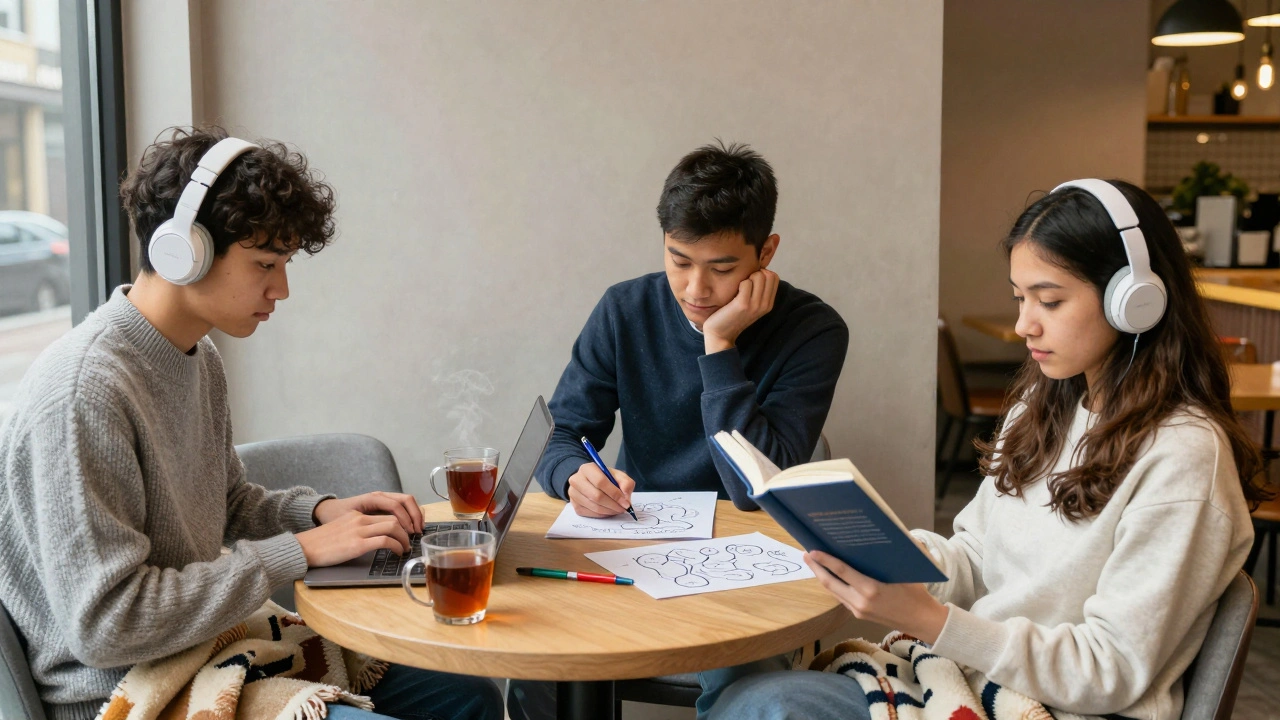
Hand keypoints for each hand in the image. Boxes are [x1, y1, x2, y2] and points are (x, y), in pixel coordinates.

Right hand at [295, 511, 412, 566]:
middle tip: (410, 540)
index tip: (407, 531)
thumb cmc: (321, 543)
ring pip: (393, 527)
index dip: (401, 522)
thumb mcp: (342, 529)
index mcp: (357, 515)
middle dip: (407, 529)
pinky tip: (397, 552)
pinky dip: (396, 546)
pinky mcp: (357, 544)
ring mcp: (359, 531)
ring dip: (404, 538)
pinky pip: (385, 540)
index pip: (387, 512)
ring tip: (405, 548)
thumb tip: (375, 538)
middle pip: (394, 518)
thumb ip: (358, 529)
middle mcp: (360, 519)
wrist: (304, 548)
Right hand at [567, 462, 635, 517]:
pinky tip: (609, 511)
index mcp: (587, 469)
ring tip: (618, 510)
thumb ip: (625, 483)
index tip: (626, 502)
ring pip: (594, 506)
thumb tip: (625, 497)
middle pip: (596, 496)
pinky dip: (603, 515)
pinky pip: (590, 513)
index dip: (614, 493)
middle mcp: (576, 480)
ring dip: (609, 511)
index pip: (600, 482)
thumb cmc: (605, 478)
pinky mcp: (574, 505)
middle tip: (623, 508)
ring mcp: (573, 493)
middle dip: (613, 505)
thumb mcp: (617, 475)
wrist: (589, 482)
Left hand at [702, 269, 779, 353]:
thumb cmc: (732, 315)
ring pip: (759, 276)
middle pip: (768, 274)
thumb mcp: (751, 305)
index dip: (762, 273)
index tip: (751, 280)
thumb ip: (758, 291)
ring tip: (739, 288)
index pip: (774, 277)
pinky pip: (746, 282)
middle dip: (756, 273)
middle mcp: (765, 305)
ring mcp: (755, 305)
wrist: (720, 334)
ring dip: (747, 277)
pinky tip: (734, 292)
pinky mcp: (743, 304)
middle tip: (745, 283)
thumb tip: (760, 271)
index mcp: (768, 304)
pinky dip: (739, 283)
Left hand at [804, 551, 949, 643]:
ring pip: (833, 591)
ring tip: (813, 562)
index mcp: (872, 589)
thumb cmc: (917, 591)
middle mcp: (861, 601)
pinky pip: (840, 597)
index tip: (812, 550)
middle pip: (830, 583)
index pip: (842, 571)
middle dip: (816, 568)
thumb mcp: (907, 569)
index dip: (825, 560)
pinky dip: (832, 585)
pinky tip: (828, 575)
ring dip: (821, 576)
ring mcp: (858, 610)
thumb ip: (895, 550)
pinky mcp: (858, 615)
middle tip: (806, 553)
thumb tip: (887, 529)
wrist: (922, 621)